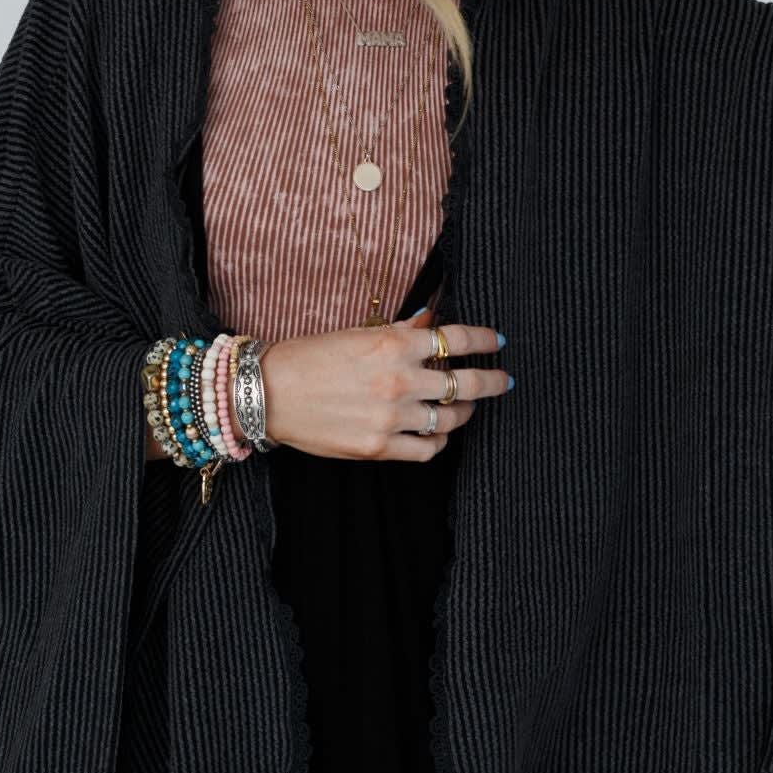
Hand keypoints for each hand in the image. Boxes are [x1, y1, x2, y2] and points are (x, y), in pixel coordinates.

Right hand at [259, 306, 510, 462]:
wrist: (269, 393)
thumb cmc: (309, 358)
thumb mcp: (357, 334)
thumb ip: (399, 331)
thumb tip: (430, 322)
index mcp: (394, 345)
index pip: (456, 339)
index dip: (483, 339)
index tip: (496, 341)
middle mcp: (399, 381)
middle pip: (464, 382)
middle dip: (491, 380)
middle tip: (503, 380)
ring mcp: (391, 417)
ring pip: (450, 418)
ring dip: (464, 412)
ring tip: (467, 407)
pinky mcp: (379, 447)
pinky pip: (427, 449)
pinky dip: (439, 441)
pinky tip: (438, 434)